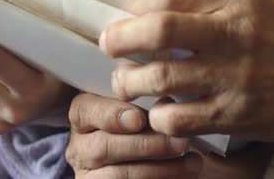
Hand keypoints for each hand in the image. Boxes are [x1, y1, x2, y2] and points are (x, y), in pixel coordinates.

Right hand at [66, 93, 200, 177]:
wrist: (160, 159)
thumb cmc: (152, 130)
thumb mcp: (144, 111)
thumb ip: (146, 104)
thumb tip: (167, 101)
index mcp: (84, 118)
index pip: (84, 111)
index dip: (110, 115)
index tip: (140, 119)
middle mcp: (81, 147)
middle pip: (102, 146)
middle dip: (145, 145)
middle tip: (181, 142)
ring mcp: (91, 175)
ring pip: (117, 175)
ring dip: (159, 169)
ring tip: (192, 162)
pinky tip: (185, 174)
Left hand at [100, 0, 273, 144]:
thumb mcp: (255, 2)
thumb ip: (204, 1)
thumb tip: (144, 11)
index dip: (133, 10)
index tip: (121, 22)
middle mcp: (236, 32)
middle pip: (158, 29)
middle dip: (119, 40)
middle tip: (109, 48)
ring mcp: (237, 76)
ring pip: (161, 77)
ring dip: (131, 82)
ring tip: (126, 84)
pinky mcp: (238, 114)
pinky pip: (179, 118)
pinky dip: (159, 117)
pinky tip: (159, 112)